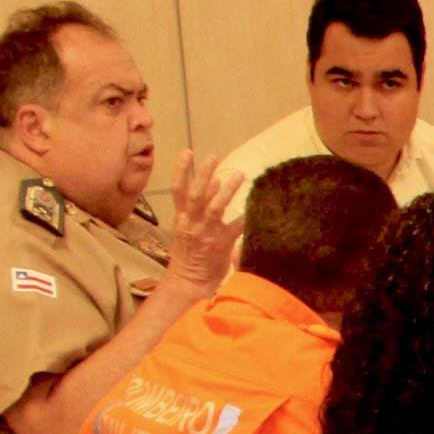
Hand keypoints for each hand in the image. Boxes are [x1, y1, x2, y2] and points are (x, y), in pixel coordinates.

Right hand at [163, 151, 242, 291]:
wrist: (189, 281)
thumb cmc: (190, 253)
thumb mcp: (187, 228)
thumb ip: (199, 206)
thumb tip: (213, 182)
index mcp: (181, 218)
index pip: (178, 190)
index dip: (181, 170)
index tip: (187, 152)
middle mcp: (191, 223)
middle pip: (195, 194)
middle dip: (203, 174)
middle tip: (212, 157)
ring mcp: (205, 233)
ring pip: (215, 207)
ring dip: (227, 190)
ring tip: (239, 174)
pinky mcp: (220, 244)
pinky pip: (236, 227)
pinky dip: (245, 218)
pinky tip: (256, 209)